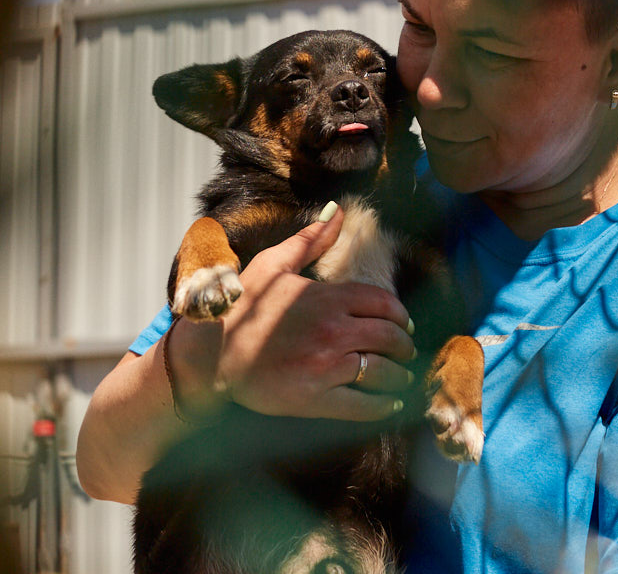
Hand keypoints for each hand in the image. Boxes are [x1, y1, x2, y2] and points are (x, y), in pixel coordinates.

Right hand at [170, 205, 416, 420]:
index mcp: (328, 298)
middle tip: (407, 351)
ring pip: (382, 372)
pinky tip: (391, 403)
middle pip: (390, 337)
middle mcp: (333, 331)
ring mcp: (326, 367)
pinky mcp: (316, 399)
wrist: (210, 354)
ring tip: (402, 377)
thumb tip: (338, 211)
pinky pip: (363, 406)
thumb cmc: (241, 306)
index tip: (404, 324)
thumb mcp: (273, 264)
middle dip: (404, 345)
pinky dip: (383, 406)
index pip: (384, 304)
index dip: (400, 315)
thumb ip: (310, 240)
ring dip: (399, 375)